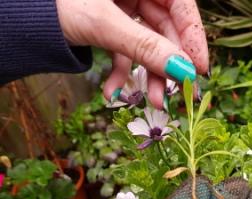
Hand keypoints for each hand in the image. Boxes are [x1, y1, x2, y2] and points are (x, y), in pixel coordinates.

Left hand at [55, 0, 207, 108]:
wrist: (15, 13)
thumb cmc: (54, 3)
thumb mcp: (103, 22)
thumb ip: (145, 46)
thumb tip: (183, 72)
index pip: (182, 6)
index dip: (194, 38)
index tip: (199, 70)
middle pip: (166, 29)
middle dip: (167, 66)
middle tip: (173, 96)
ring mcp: (124, 6)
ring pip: (147, 43)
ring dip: (148, 75)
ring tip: (151, 102)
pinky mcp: (110, 23)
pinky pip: (124, 48)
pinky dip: (121, 71)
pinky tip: (114, 91)